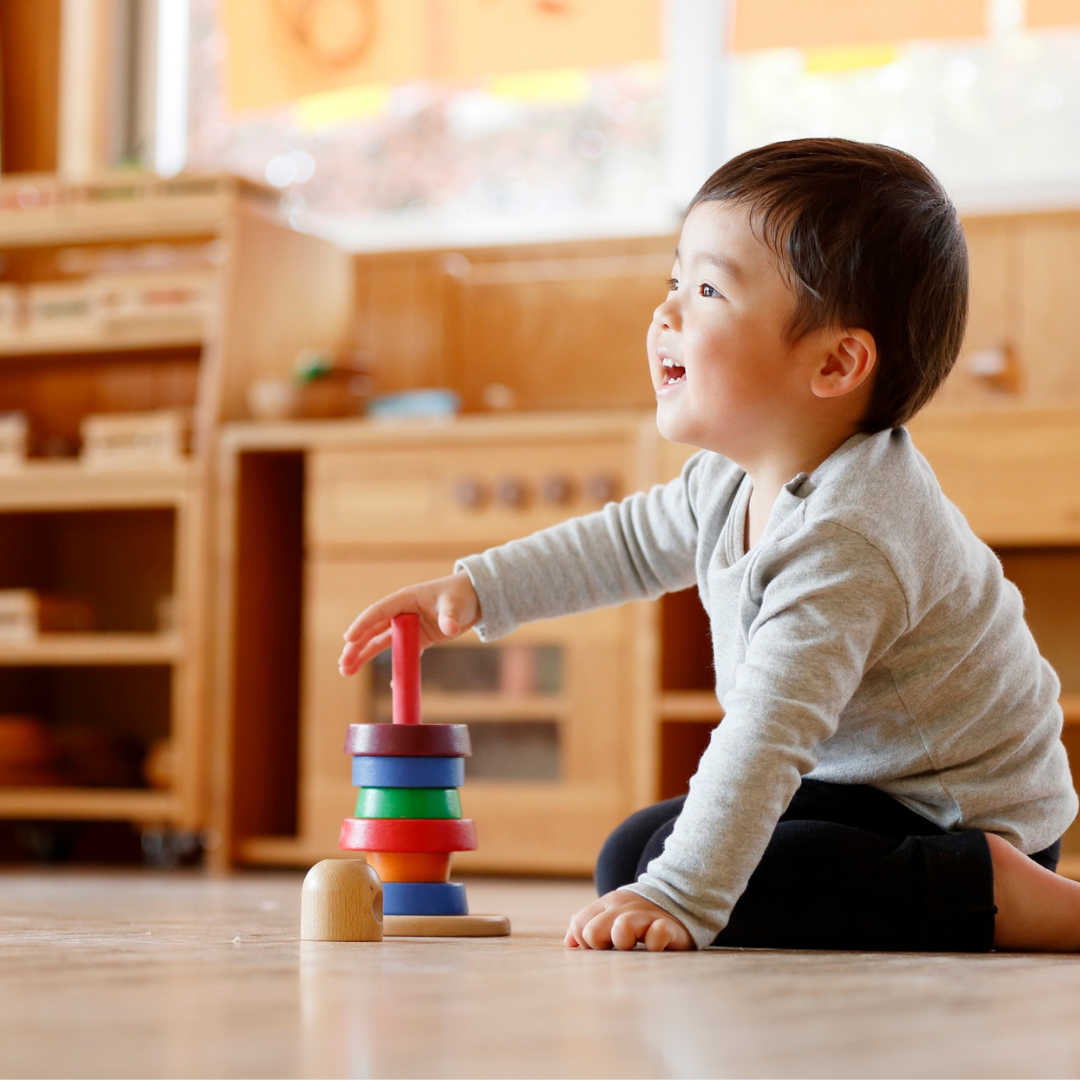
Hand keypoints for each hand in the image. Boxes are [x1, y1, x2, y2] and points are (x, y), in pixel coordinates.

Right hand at [338, 571, 480, 675]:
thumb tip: (448, 628)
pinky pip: (402, 654)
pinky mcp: (419, 638)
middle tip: (343, 665)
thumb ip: (450, 616)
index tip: (348, 639)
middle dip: (356, 647)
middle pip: (372, 630)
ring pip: (380, 642)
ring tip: (346, 671)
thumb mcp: (455, 604)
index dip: (362, 624)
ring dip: (364, 656)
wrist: (476, 598)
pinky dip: (395, 667)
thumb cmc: (462, 594)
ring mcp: (409, 627)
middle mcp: (402, 613)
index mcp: (405, 599)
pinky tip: (389, 683)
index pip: (378, 611)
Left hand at [564, 889, 692, 951]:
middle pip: (593, 932)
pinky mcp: (669, 927)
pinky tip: (655, 947)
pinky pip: (657, 935)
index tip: (602, 945)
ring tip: (635, 946)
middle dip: (599, 946)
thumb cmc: (639, 914)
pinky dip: (654, 943)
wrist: (680, 897)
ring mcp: (646, 916)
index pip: (579, 925)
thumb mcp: (611, 914)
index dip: (585, 942)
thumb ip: (588, 923)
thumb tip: (569, 942)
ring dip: (624, 943)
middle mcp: (623, 908)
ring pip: (621, 929)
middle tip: (615, 948)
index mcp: (607, 904)